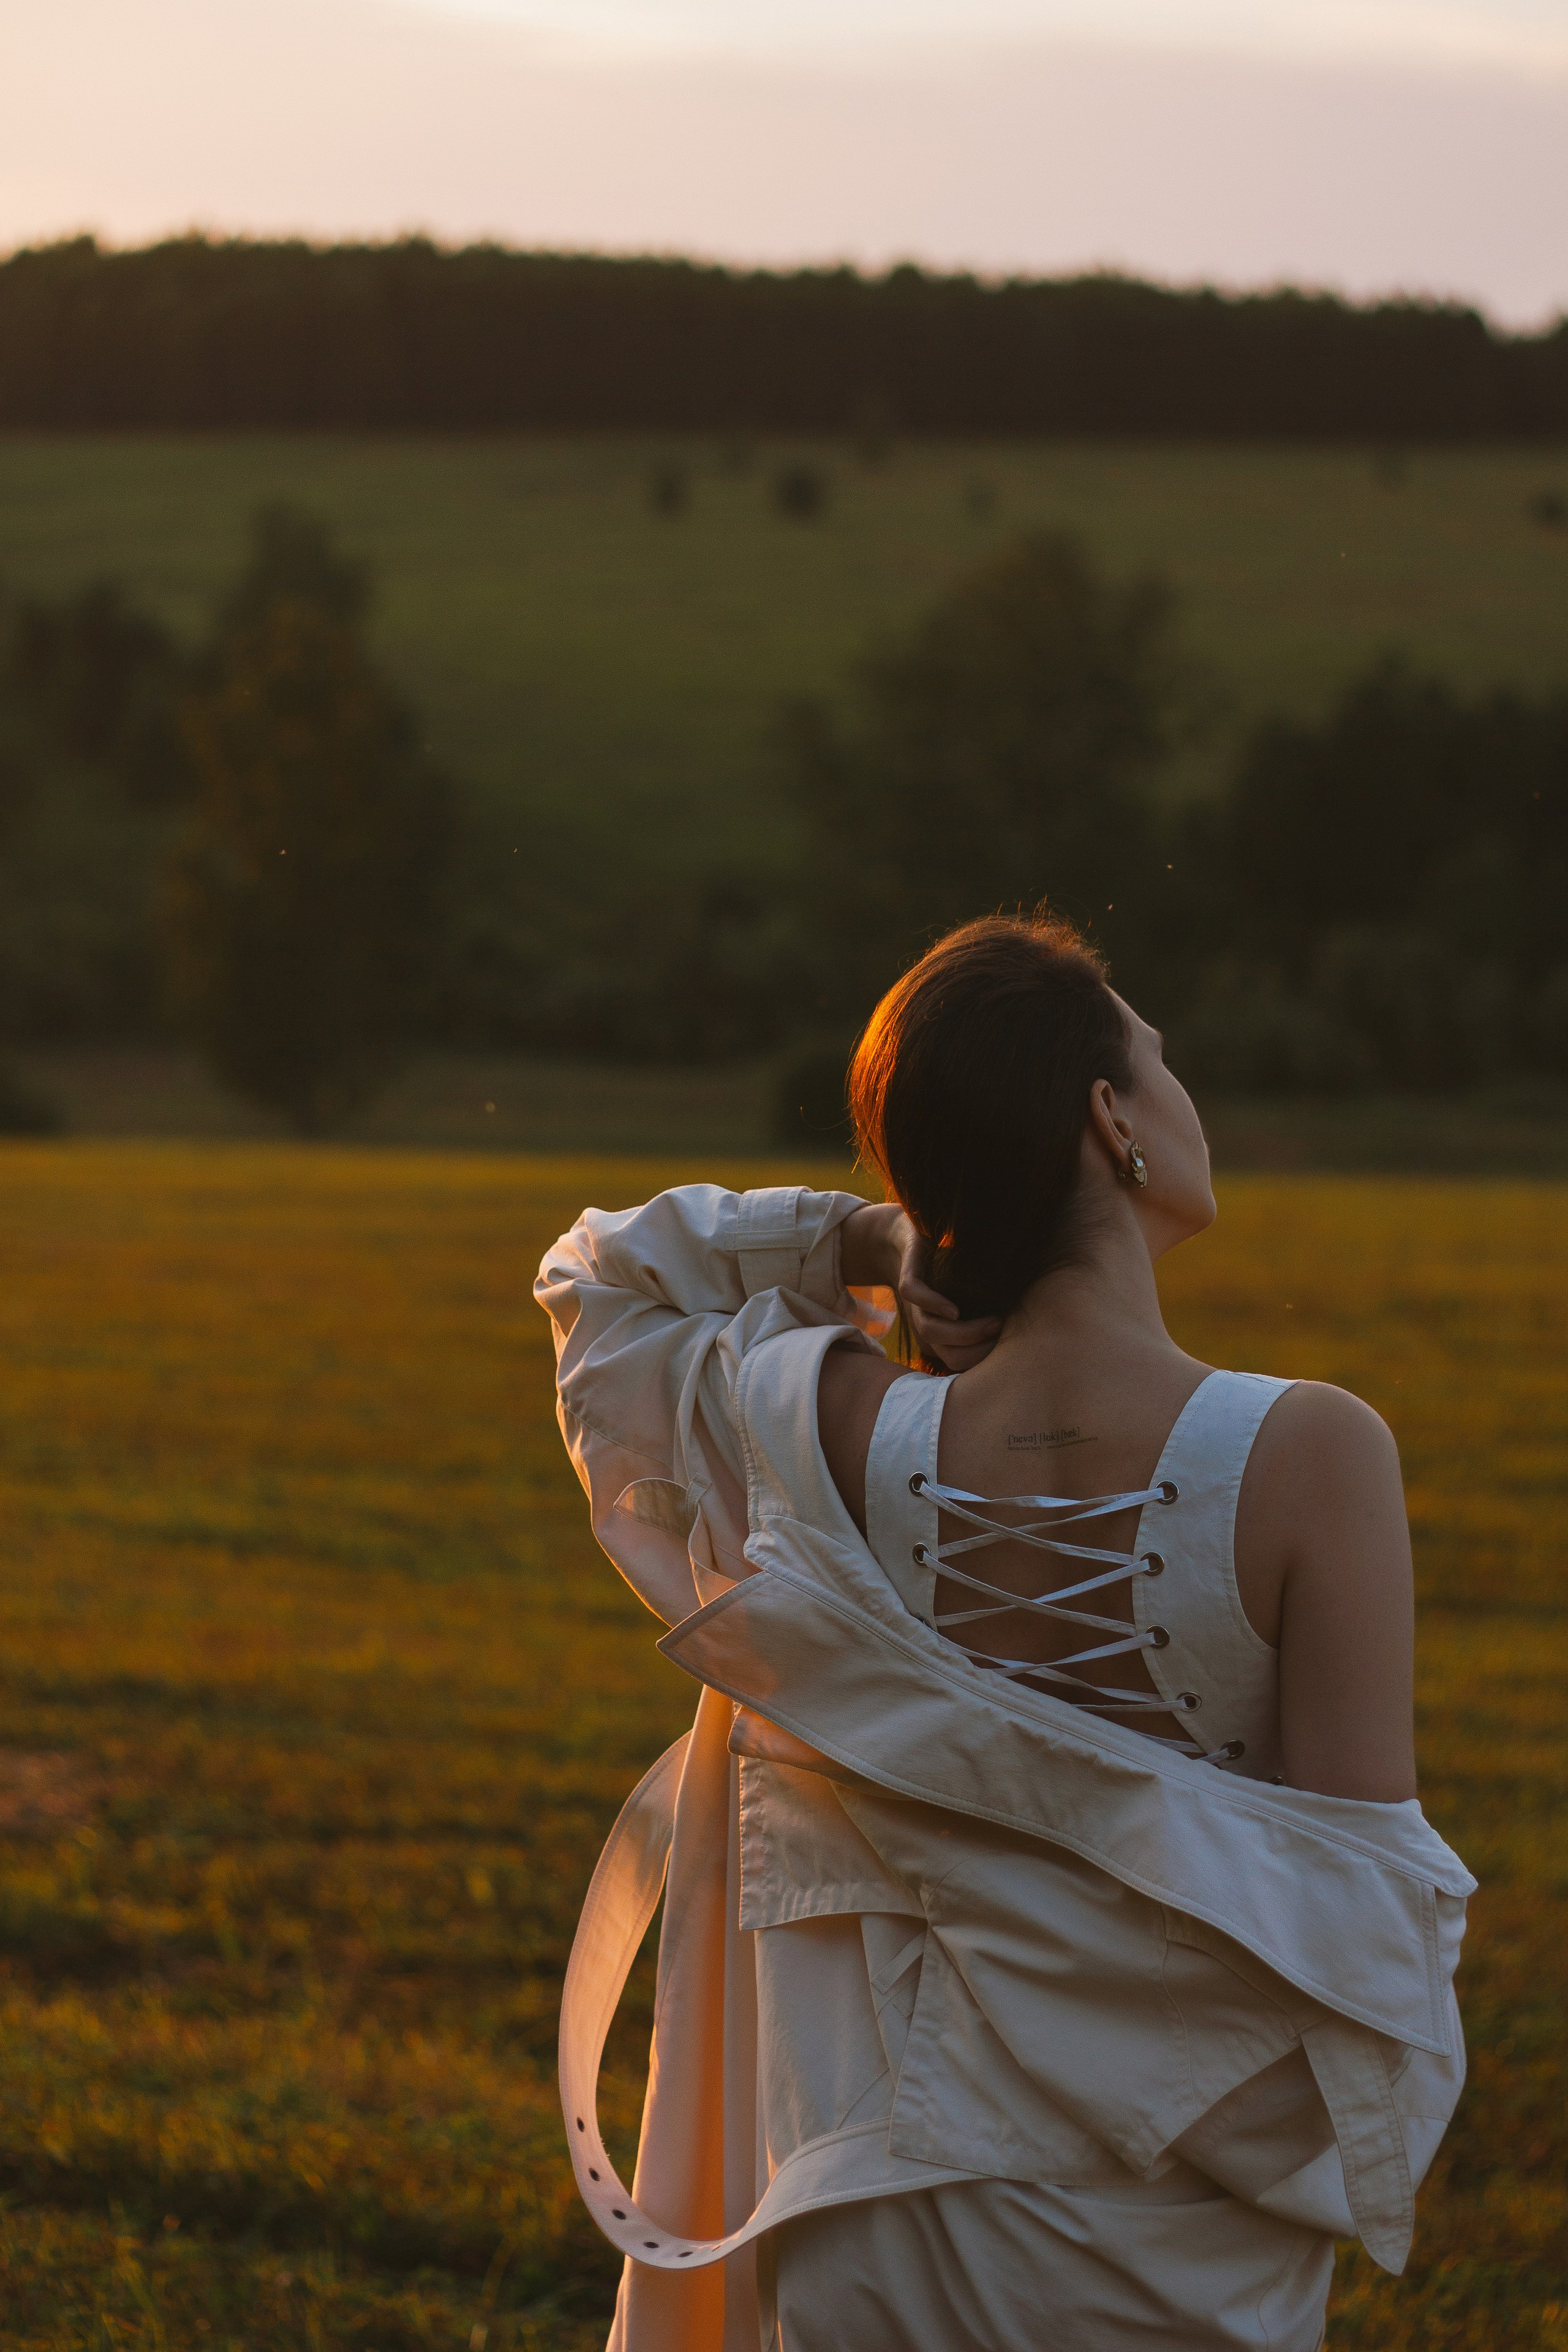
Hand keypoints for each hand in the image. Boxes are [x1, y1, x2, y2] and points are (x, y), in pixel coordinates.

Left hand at [841, 1203, 1002, 1372]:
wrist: (905, 1238)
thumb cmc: (948, 1270)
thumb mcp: (971, 1297)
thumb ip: (987, 1315)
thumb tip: (1023, 1336)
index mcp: (940, 1336)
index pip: (961, 1361)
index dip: (986, 1359)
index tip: (1013, 1346)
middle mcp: (926, 1324)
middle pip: (949, 1354)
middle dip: (979, 1350)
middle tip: (1006, 1332)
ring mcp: (915, 1304)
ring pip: (931, 1331)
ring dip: (964, 1332)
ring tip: (994, 1323)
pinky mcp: (908, 1277)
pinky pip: (914, 1295)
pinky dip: (933, 1303)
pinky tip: (954, 1309)